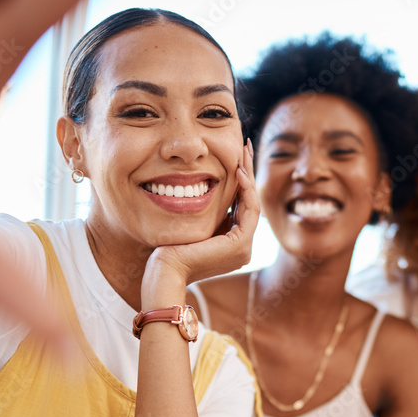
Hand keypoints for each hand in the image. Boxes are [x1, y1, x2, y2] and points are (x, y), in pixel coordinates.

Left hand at [142, 140, 258, 301]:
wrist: (165, 270)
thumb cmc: (169, 248)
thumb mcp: (191, 225)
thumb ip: (204, 213)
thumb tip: (205, 187)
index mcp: (232, 244)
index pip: (241, 206)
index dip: (240, 180)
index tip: (236, 155)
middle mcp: (243, 248)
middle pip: (249, 202)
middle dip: (248, 172)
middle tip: (246, 146)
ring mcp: (244, 249)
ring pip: (252, 204)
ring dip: (249, 176)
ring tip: (243, 151)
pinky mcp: (240, 245)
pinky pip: (249, 210)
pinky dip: (246, 189)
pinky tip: (238, 170)